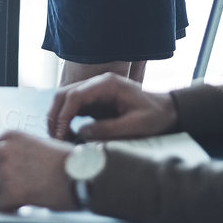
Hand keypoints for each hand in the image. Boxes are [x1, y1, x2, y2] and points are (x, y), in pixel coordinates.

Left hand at [0, 130, 76, 211]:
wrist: (82, 174)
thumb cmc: (63, 163)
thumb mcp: (34, 146)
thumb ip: (12, 154)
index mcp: (7, 137)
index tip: (6, 179)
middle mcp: (3, 150)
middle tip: (18, 189)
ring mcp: (5, 170)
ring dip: (5, 198)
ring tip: (28, 193)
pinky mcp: (11, 190)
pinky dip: (12, 208)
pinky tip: (28, 201)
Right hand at [47, 72, 177, 140]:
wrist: (167, 111)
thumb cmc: (155, 117)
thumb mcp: (136, 126)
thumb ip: (109, 129)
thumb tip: (81, 132)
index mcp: (108, 84)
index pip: (75, 94)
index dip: (63, 115)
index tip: (60, 134)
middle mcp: (98, 84)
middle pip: (65, 94)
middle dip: (55, 115)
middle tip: (54, 138)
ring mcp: (95, 91)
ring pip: (66, 99)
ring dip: (58, 117)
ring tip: (59, 138)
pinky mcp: (95, 101)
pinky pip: (74, 107)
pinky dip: (66, 120)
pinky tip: (68, 135)